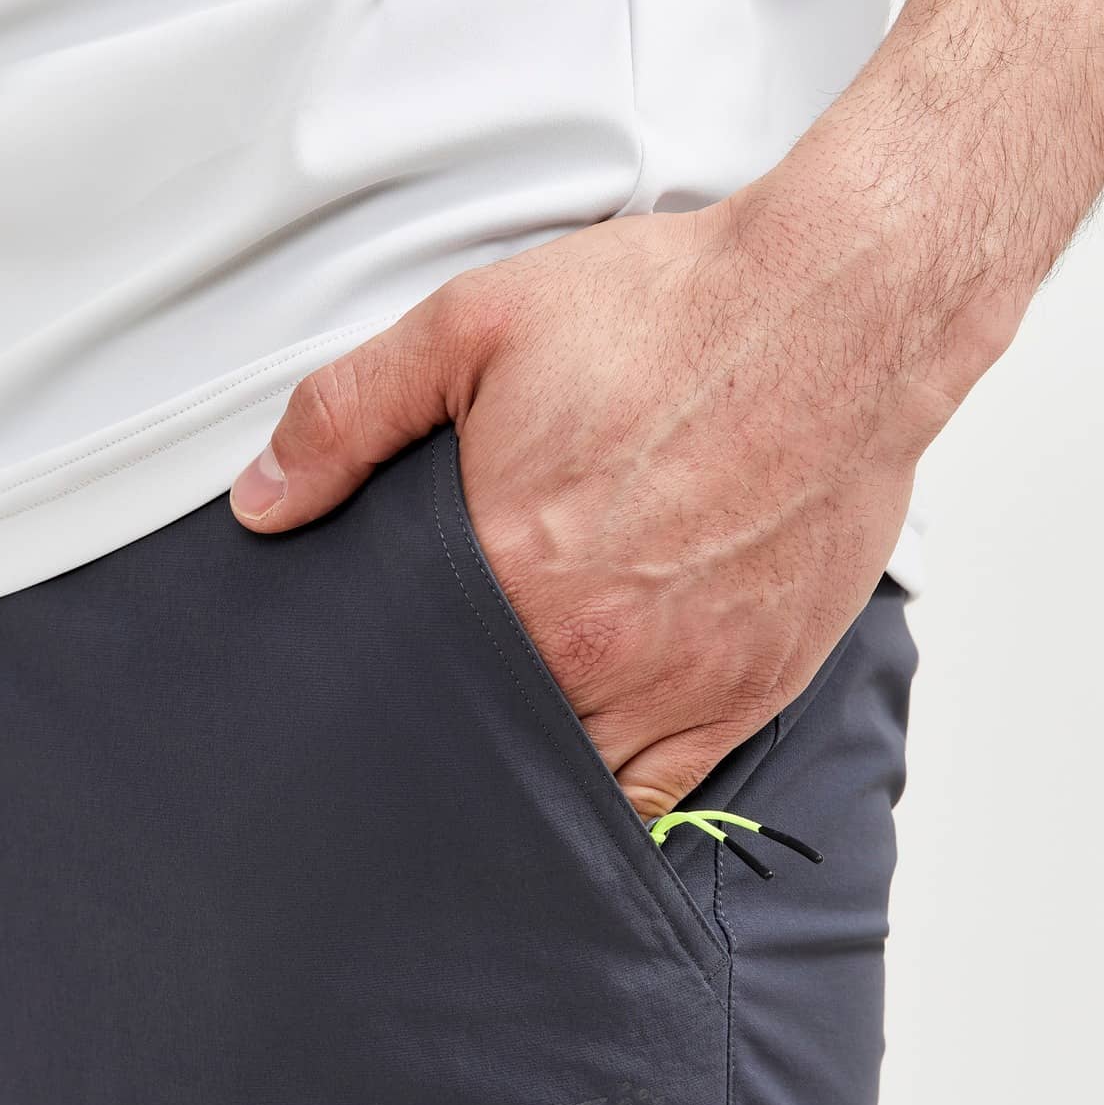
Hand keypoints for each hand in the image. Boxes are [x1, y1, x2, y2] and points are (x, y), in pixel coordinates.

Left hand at [230, 174, 992, 818]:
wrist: (839, 311)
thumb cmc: (675, 313)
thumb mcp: (474, 325)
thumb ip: (349, 415)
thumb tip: (264, 501)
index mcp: (513, 569)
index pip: (409, 682)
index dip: (380, 697)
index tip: (366, 703)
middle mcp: (595, 646)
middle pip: (485, 740)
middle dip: (449, 737)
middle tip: (428, 721)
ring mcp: (680, 680)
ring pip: (570, 784)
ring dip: (527, 772)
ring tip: (499, 745)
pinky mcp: (750, 688)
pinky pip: (665, 793)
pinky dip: (617, 793)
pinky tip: (586, 764)